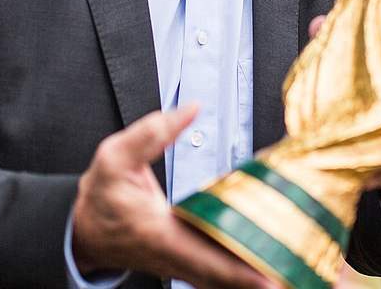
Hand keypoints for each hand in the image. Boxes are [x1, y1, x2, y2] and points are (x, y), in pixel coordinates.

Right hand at [71, 105, 274, 288]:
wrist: (82, 229)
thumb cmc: (100, 196)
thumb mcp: (114, 156)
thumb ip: (152, 132)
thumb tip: (190, 109)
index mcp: (160, 235)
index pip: (207, 259)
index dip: (240, 269)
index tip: (271, 274)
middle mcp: (174, 258)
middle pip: (225, 278)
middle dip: (262, 278)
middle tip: (298, 274)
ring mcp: (180, 267)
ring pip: (224, 282)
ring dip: (256, 278)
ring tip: (294, 272)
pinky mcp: (185, 266)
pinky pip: (219, 276)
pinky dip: (243, 274)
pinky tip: (270, 265)